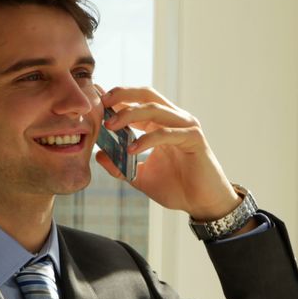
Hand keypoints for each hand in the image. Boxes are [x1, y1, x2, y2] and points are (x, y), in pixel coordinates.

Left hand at [95, 86, 240, 220]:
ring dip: (129, 114)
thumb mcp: (141, 177)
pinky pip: (166, 133)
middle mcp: (174, 119)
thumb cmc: (177, 188)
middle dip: (122, 94)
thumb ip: (120, 166)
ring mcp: (186, 126)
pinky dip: (147, 139)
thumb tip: (99, 156)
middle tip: (101, 103)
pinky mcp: (194, 138)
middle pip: (146, 95)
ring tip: (110, 126)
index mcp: (161, 124)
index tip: (95, 102)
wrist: (203, 204)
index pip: (137, 102)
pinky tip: (131, 149)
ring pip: (154, 109)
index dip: (117, 98)